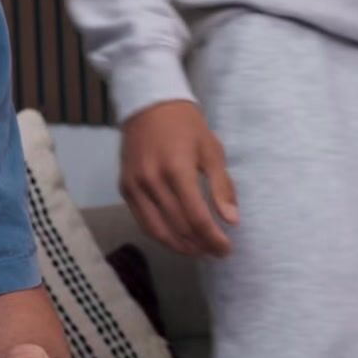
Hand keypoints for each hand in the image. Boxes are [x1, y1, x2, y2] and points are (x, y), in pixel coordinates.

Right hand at [119, 100, 236, 256]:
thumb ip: (221, 187)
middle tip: (217, 252)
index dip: (213, 239)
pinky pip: (142, 221)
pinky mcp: (125, 188)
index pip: (196, 217)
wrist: (148, 105)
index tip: (226, 249)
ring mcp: (134, 186)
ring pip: (157, 231)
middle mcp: (151, 180)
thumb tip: (232, 221)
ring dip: (180, 246)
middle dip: (201, 245)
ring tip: (198, 251)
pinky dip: (160, 235)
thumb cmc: (186, 126)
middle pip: (178, 227)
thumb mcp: (211, 151)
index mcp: (176, 169)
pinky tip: (177, 238)